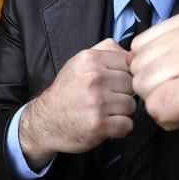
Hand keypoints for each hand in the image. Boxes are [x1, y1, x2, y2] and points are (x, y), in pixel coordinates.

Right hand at [19, 38, 136, 169]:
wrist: (44, 120)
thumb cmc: (67, 90)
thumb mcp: (81, 62)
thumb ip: (106, 50)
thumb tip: (133, 53)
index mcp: (91, 59)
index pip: (129, 63)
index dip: (125, 75)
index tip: (114, 83)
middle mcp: (94, 78)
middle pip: (132, 84)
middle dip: (124, 93)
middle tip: (109, 99)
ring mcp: (97, 102)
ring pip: (131, 105)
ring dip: (122, 112)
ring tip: (106, 112)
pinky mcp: (99, 124)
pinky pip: (127, 125)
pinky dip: (120, 128)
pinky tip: (107, 125)